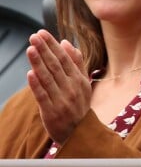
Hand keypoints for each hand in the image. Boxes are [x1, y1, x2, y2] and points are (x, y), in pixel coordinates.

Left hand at [26, 30, 91, 145]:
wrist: (80, 133)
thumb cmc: (80, 105)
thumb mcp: (83, 82)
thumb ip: (76, 62)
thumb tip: (66, 42)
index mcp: (79, 79)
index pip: (64, 58)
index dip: (52, 45)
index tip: (42, 33)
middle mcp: (71, 87)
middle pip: (56, 65)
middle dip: (44, 49)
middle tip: (34, 36)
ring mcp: (61, 100)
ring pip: (48, 78)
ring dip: (39, 63)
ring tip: (30, 49)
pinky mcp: (51, 112)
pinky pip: (43, 96)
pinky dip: (37, 84)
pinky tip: (30, 73)